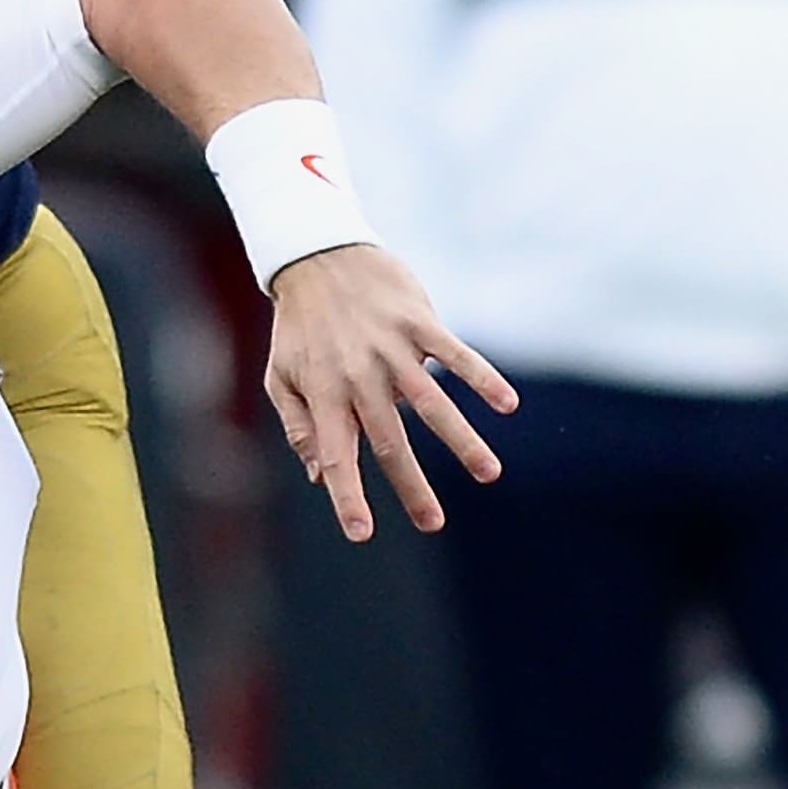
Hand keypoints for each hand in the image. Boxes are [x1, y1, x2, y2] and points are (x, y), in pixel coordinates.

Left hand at [263, 244, 517, 541]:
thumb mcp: (281, 374)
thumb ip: (300, 424)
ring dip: (461, 440)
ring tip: (489, 472)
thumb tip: (318, 474)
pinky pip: (454, 353)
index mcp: (324, 393)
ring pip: (431, 402)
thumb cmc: (299, 325)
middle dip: (411, 486)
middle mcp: (359, 375)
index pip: (336, 454)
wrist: (316, 255)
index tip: (362, 533)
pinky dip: (481, 377)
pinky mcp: (418, 322)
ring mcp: (391, 349)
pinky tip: (506, 404)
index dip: (347, 494)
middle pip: (390, 440)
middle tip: (433, 524)